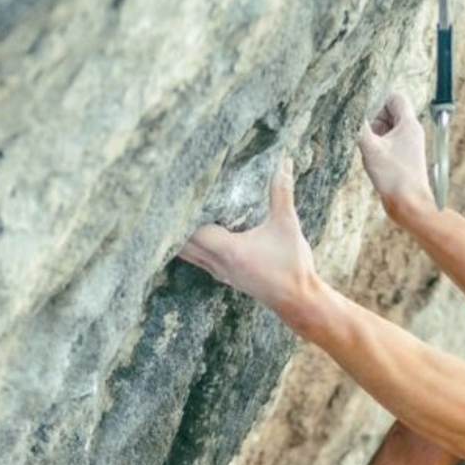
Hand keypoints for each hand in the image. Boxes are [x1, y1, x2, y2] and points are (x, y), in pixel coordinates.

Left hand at [179, 156, 320, 319]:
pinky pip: (198, 260)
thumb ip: (281, 193)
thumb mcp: (287, 226)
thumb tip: (285, 163)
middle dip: (173, 224)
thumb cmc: (293, 267)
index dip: (181, 213)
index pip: (192, 231)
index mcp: (230, 250)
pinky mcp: (226, 276)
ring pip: (188, 254)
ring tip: (173, 214)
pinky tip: (194, 234)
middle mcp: (219, 264)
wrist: (299, 301)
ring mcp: (220, 272)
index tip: (174, 194)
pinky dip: (192, 247)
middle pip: (182, 243)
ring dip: (180, 237)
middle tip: (165, 200)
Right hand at [356, 90, 436, 221]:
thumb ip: (358, 126)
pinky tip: (373, 160)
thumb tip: (348, 111)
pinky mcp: (404, 157)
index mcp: (409, 124)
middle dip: (374, 120)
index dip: (378, 100)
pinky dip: (377, 147)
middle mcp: (412, 132)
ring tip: (370, 150)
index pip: (395, 97)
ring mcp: (409, 145)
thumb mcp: (370, 148)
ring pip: (387, 128)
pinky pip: (388, 143)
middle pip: (390, 112)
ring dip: (374, 134)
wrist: (410, 206)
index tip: (366, 114)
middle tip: (366, 134)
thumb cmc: (395, 178)